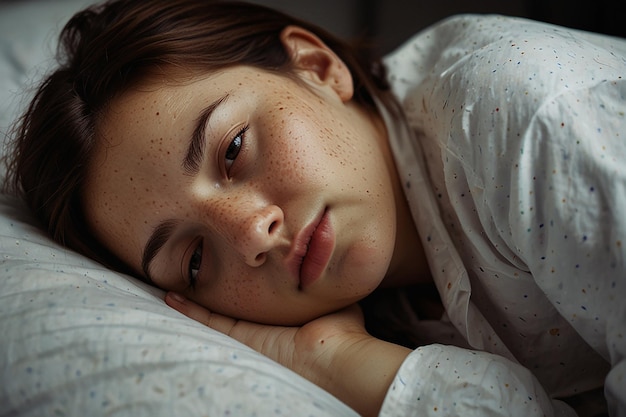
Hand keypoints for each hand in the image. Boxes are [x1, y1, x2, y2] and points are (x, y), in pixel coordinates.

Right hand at [165, 292, 410, 416]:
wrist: (334, 358)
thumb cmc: (341, 332)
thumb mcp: (336, 300)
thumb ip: (330, 286)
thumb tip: (333, 263)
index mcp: (283, 323)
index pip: (257, 307)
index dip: (242, 293)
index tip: (230, 276)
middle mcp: (262, 331)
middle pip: (231, 312)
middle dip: (212, 299)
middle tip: (193, 282)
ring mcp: (247, 336)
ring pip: (213, 317)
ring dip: (194, 304)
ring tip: (173, 288)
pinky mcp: (238, 337)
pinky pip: (208, 321)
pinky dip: (188, 309)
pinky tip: (171, 296)